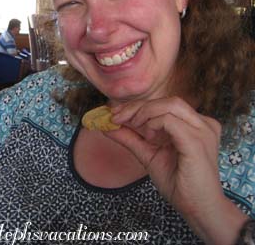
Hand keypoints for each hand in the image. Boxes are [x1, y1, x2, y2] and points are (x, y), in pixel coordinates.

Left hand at [106, 97, 225, 224]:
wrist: (197, 208)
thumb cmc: (177, 183)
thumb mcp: (147, 154)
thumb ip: (130, 138)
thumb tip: (106, 126)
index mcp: (194, 125)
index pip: (164, 104)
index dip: (137, 106)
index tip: (115, 114)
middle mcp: (202, 124)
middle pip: (167, 100)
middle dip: (137, 106)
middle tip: (116, 118)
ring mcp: (203, 131)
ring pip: (170, 104)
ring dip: (144, 112)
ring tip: (135, 129)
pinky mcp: (196, 141)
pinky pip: (170, 120)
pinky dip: (153, 123)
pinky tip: (150, 138)